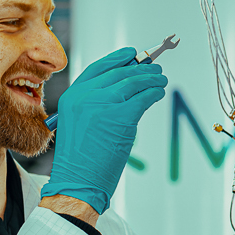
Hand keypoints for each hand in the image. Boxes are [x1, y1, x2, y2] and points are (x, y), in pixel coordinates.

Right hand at [40, 49, 166, 215]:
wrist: (77, 181)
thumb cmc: (81, 159)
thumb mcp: (80, 123)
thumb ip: (96, 103)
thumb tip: (127, 85)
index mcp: (72, 96)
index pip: (98, 68)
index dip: (117, 58)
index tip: (132, 53)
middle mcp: (85, 96)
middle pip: (119, 73)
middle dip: (141, 68)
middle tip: (155, 69)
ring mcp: (103, 104)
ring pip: (134, 82)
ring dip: (152, 79)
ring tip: (161, 80)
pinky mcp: (121, 117)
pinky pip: (143, 97)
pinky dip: (154, 93)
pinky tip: (159, 93)